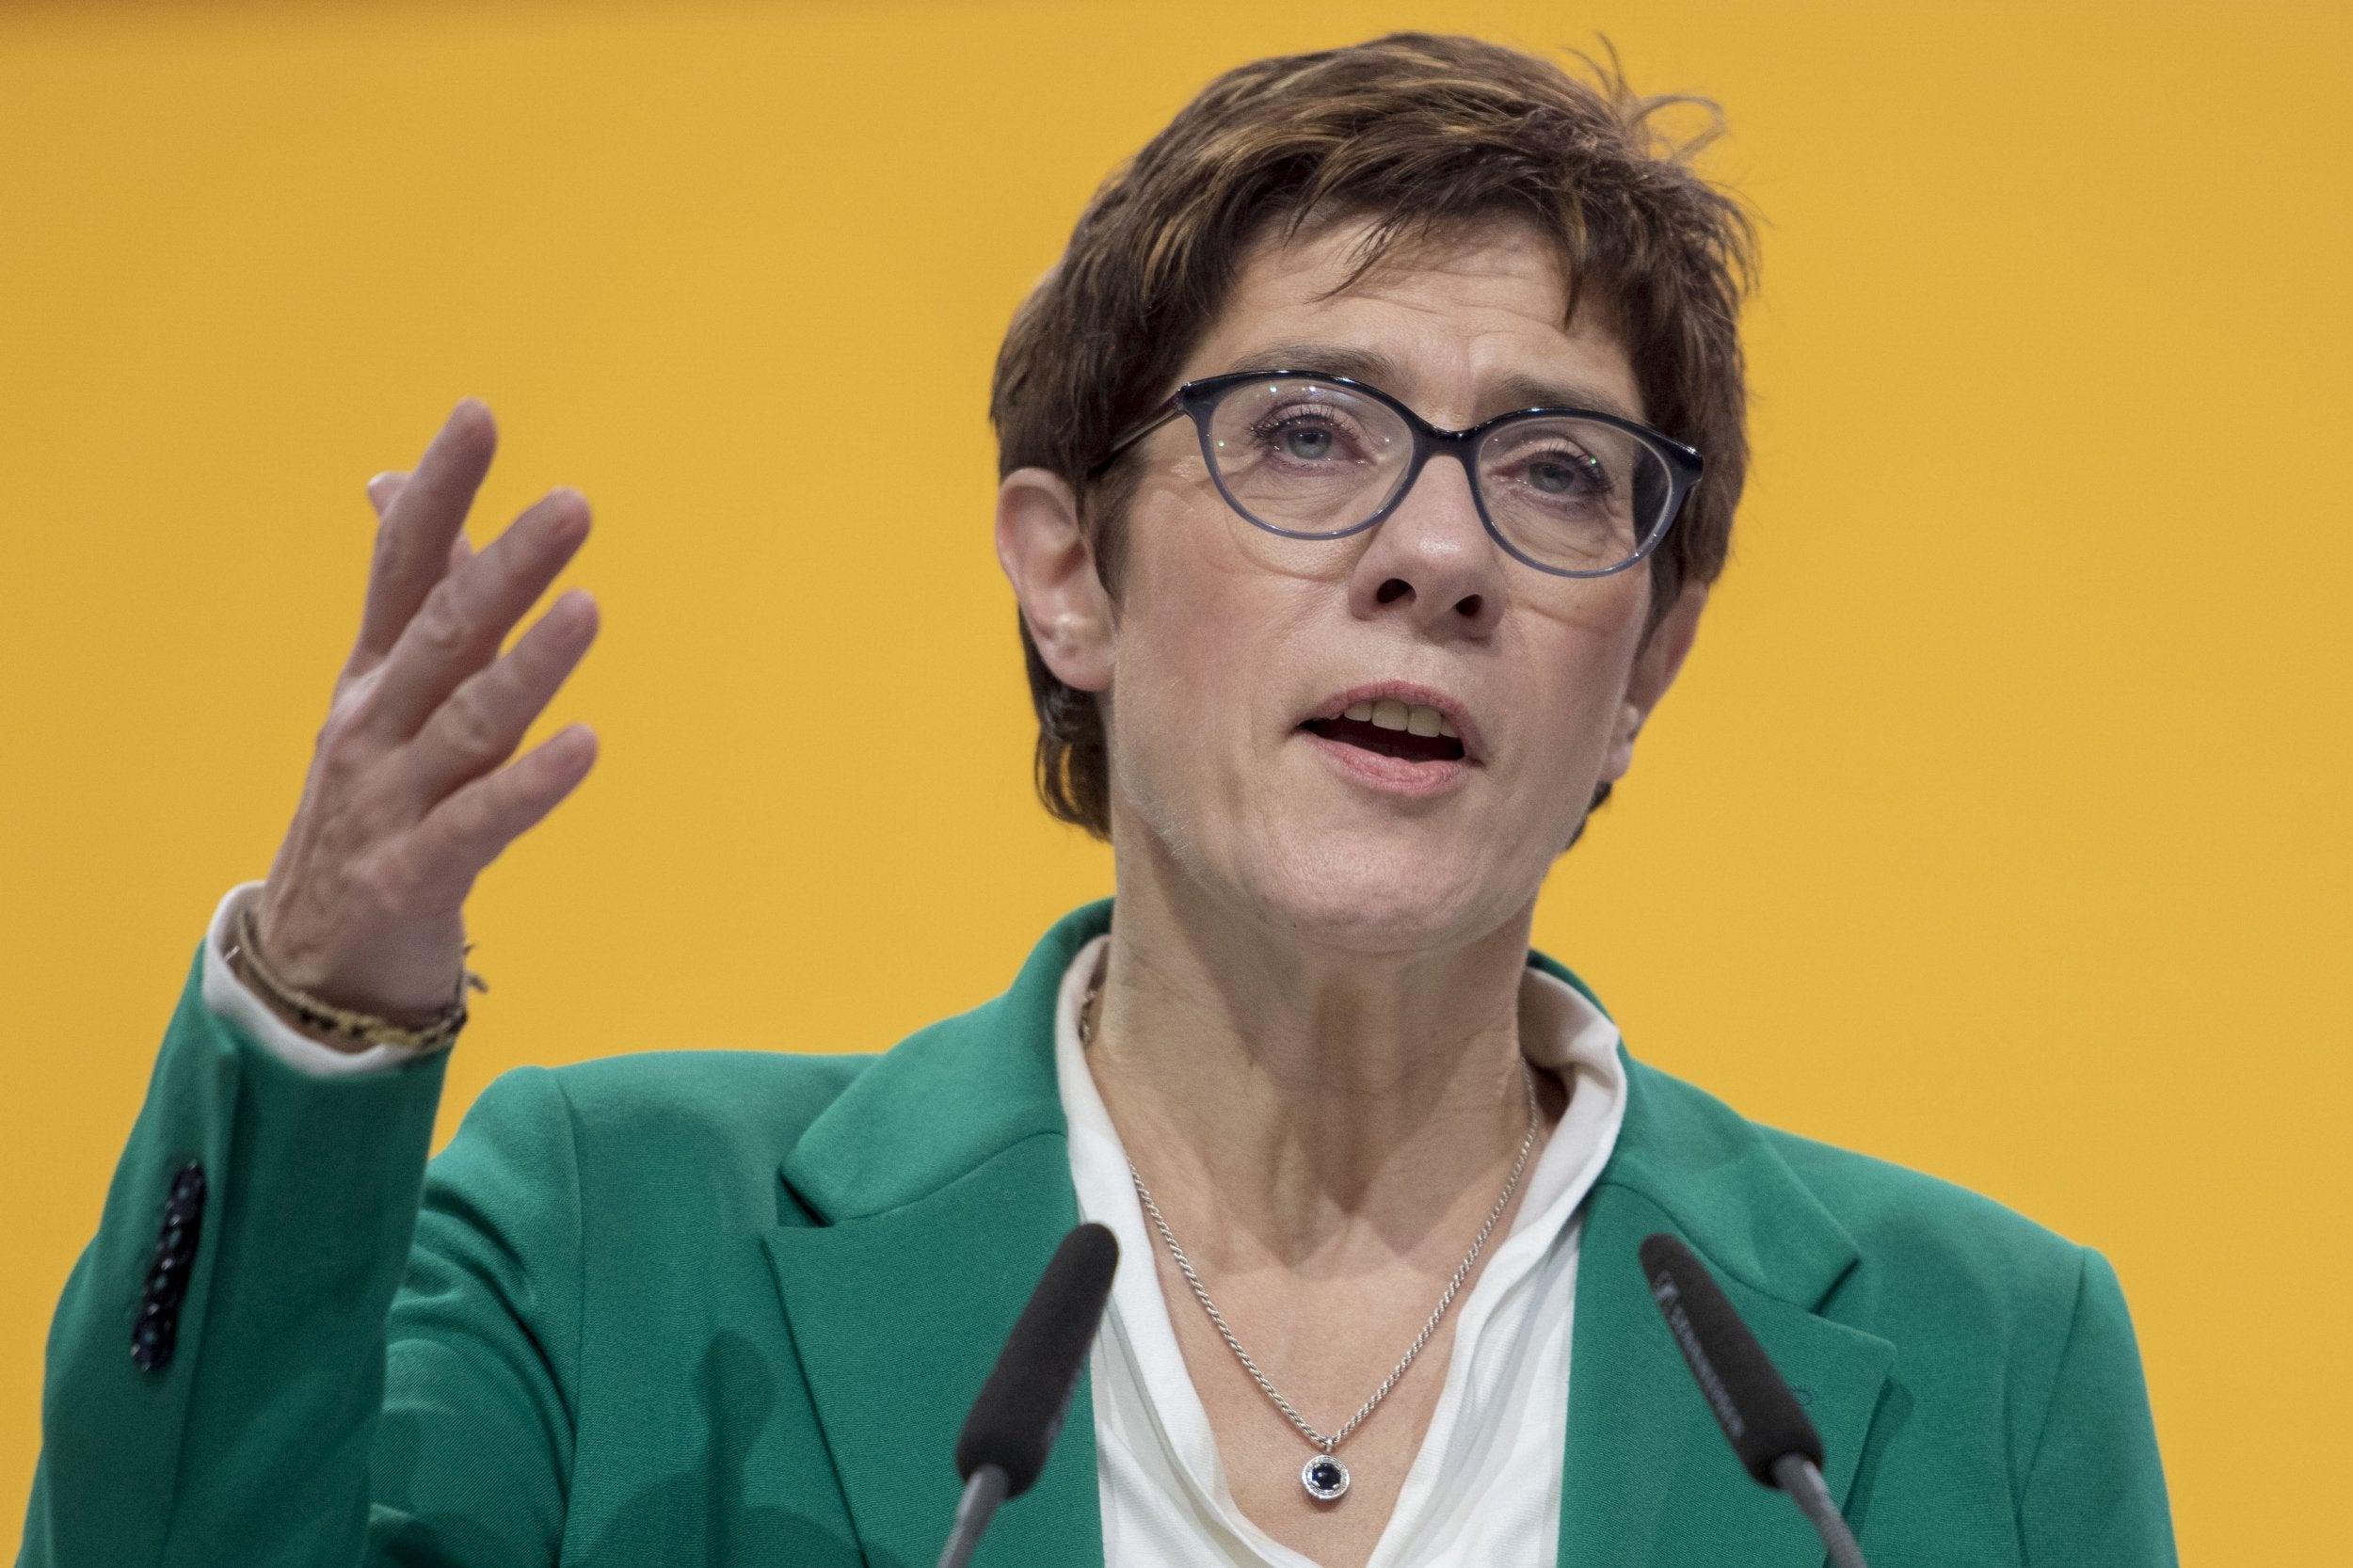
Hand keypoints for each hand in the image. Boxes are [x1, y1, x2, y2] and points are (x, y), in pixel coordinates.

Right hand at [250, 401, 598, 1040]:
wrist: (310, 960)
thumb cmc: (372, 805)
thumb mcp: (384, 693)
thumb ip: (411, 594)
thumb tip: (393, 483)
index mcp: (375, 675)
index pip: (403, 565)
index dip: (439, 492)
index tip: (479, 415)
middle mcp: (377, 725)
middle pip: (443, 630)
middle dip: (506, 565)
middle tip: (574, 504)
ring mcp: (389, 800)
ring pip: (467, 722)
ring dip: (529, 666)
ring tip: (588, 609)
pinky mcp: (413, 874)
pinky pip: (477, 824)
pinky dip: (530, 786)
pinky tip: (585, 746)